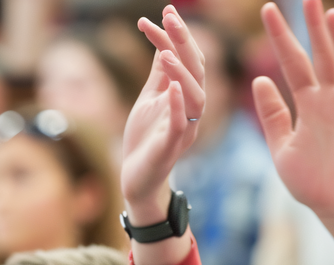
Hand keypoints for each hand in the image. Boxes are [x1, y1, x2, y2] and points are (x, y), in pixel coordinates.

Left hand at [122, 5, 204, 223]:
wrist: (137, 179)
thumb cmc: (145, 139)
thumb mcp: (149, 99)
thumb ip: (158, 75)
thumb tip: (161, 43)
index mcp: (186, 96)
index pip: (188, 58)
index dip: (177, 35)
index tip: (165, 11)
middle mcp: (191, 110)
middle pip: (196, 71)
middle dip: (184, 42)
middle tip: (169, 17)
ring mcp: (184, 129)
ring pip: (195, 97)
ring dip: (182, 73)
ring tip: (165, 52)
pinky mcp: (171, 148)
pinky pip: (180, 124)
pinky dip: (177, 105)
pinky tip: (170, 88)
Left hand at [253, 0, 333, 221]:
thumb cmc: (309, 180)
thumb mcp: (280, 145)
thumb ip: (272, 114)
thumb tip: (259, 79)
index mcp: (307, 105)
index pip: (292, 63)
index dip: (281, 38)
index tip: (268, 11)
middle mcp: (329, 101)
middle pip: (321, 56)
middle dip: (312, 28)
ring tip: (328, 13)